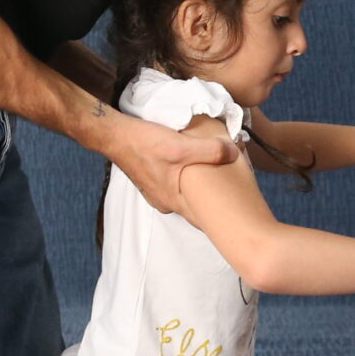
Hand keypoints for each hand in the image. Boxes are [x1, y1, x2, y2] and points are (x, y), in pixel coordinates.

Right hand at [110, 116, 239, 212]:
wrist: (115, 135)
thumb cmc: (145, 144)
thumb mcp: (181, 146)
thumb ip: (210, 151)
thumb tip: (235, 152)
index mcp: (174, 202)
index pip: (204, 219)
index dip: (222, 218)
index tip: (239, 213)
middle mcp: (166, 202)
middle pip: (196, 207)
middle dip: (214, 202)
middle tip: (236, 194)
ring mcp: (158, 192)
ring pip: (187, 195)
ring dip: (201, 190)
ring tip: (220, 179)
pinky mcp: (154, 180)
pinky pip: (177, 185)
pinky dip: (188, 180)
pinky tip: (197, 169)